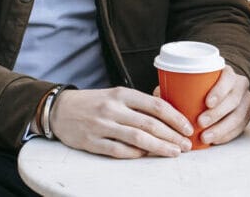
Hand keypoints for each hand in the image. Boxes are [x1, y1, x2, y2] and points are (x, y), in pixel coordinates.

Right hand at [50, 87, 194, 158]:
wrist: (60, 109)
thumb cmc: (96, 102)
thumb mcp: (117, 95)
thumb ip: (140, 103)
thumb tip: (170, 114)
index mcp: (122, 94)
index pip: (156, 105)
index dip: (176, 118)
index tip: (188, 127)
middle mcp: (113, 109)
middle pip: (150, 124)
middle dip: (172, 136)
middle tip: (187, 145)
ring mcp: (101, 125)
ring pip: (138, 139)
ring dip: (159, 147)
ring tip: (174, 152)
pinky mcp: (91, 141)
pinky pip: (119, 151)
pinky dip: (136, 155)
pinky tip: (148, 156)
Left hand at [153, 66, 249, 144]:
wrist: (220, 91)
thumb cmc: (200, 87)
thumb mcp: (189, 83)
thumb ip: (174, 87)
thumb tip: (157, 95)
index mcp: (227, 73)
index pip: (228, 78)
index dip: (220, 90)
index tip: (206, 103)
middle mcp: (240, 85)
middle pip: (233, 100)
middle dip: (217, 114)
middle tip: (200, 123)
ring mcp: (246, 101)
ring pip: (239, 115)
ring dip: (222, 128)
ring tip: (206, 137)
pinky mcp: (246, 115)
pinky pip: (241, 127)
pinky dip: (228, 135)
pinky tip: (216, 140)